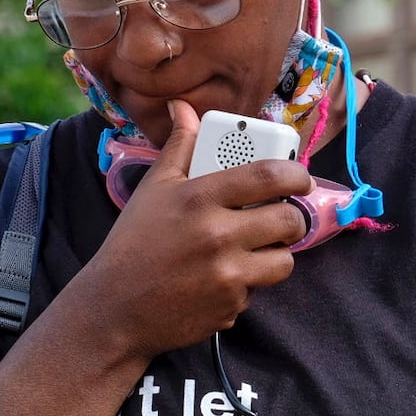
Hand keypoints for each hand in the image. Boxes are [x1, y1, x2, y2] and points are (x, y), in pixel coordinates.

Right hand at [79, 100, 311, 359]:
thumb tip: (183, 107)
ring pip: (284, 261)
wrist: (114, 308)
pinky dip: (246, 284)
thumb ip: (179, 146)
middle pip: (288, 220)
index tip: (301, 178)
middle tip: (280, 217)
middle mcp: (219, 235)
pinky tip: (219, 279)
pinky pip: (257, 290)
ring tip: (253, 249)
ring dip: (275, 254)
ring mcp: (228, 276)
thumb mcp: (153, 188)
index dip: (296, 174)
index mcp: (200, 197)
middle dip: (292, 217)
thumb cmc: (133, 242)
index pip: (268, 175)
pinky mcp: (231, 307)